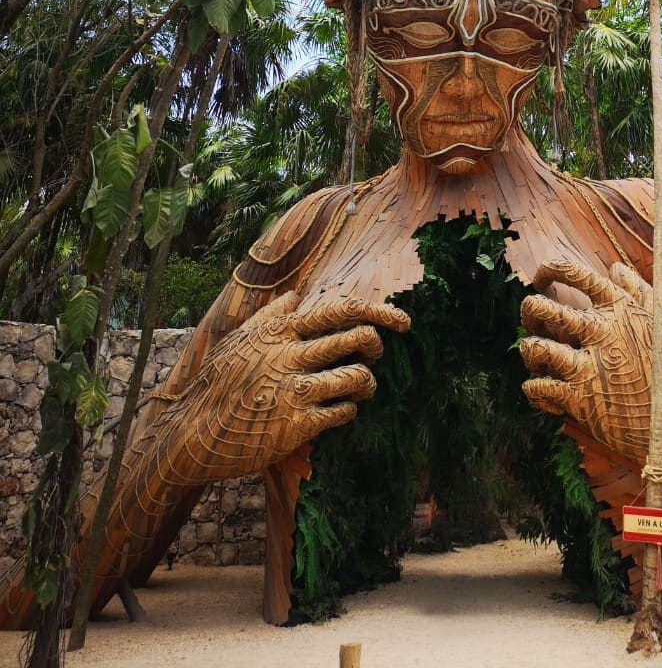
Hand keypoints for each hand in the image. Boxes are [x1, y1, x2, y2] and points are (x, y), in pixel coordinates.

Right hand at [167, 291, 409, 482]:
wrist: (191, 434)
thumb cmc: (216, 384)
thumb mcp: (239, 341)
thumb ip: (270, 317)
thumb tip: (295, 295)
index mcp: (279, 331)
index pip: (340, 311)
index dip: (380, 311)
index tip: (402, 321)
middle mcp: (290, 356)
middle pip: (359, 337)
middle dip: (376, 344)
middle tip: (374, 352)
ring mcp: (295, 390)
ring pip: (357, 376)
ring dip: (366, 382)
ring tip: (361, 386)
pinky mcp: (296, 426)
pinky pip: (342, 412)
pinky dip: (348, 410)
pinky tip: (339, 411)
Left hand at [519, 259, 661, 469]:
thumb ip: (642, 295)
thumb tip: (615, 269)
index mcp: (623, 308)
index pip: (575, 274)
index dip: (550, 269)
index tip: (542, 277)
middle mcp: (602, 332)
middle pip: (543, 308)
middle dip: (529, 310)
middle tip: (534, 319)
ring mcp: (590, 367)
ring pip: (535, 347)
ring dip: (529, 351)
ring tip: (538, 358)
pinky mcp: (582, 401)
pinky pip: (538, 388)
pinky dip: (534, 390)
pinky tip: (545, 393)